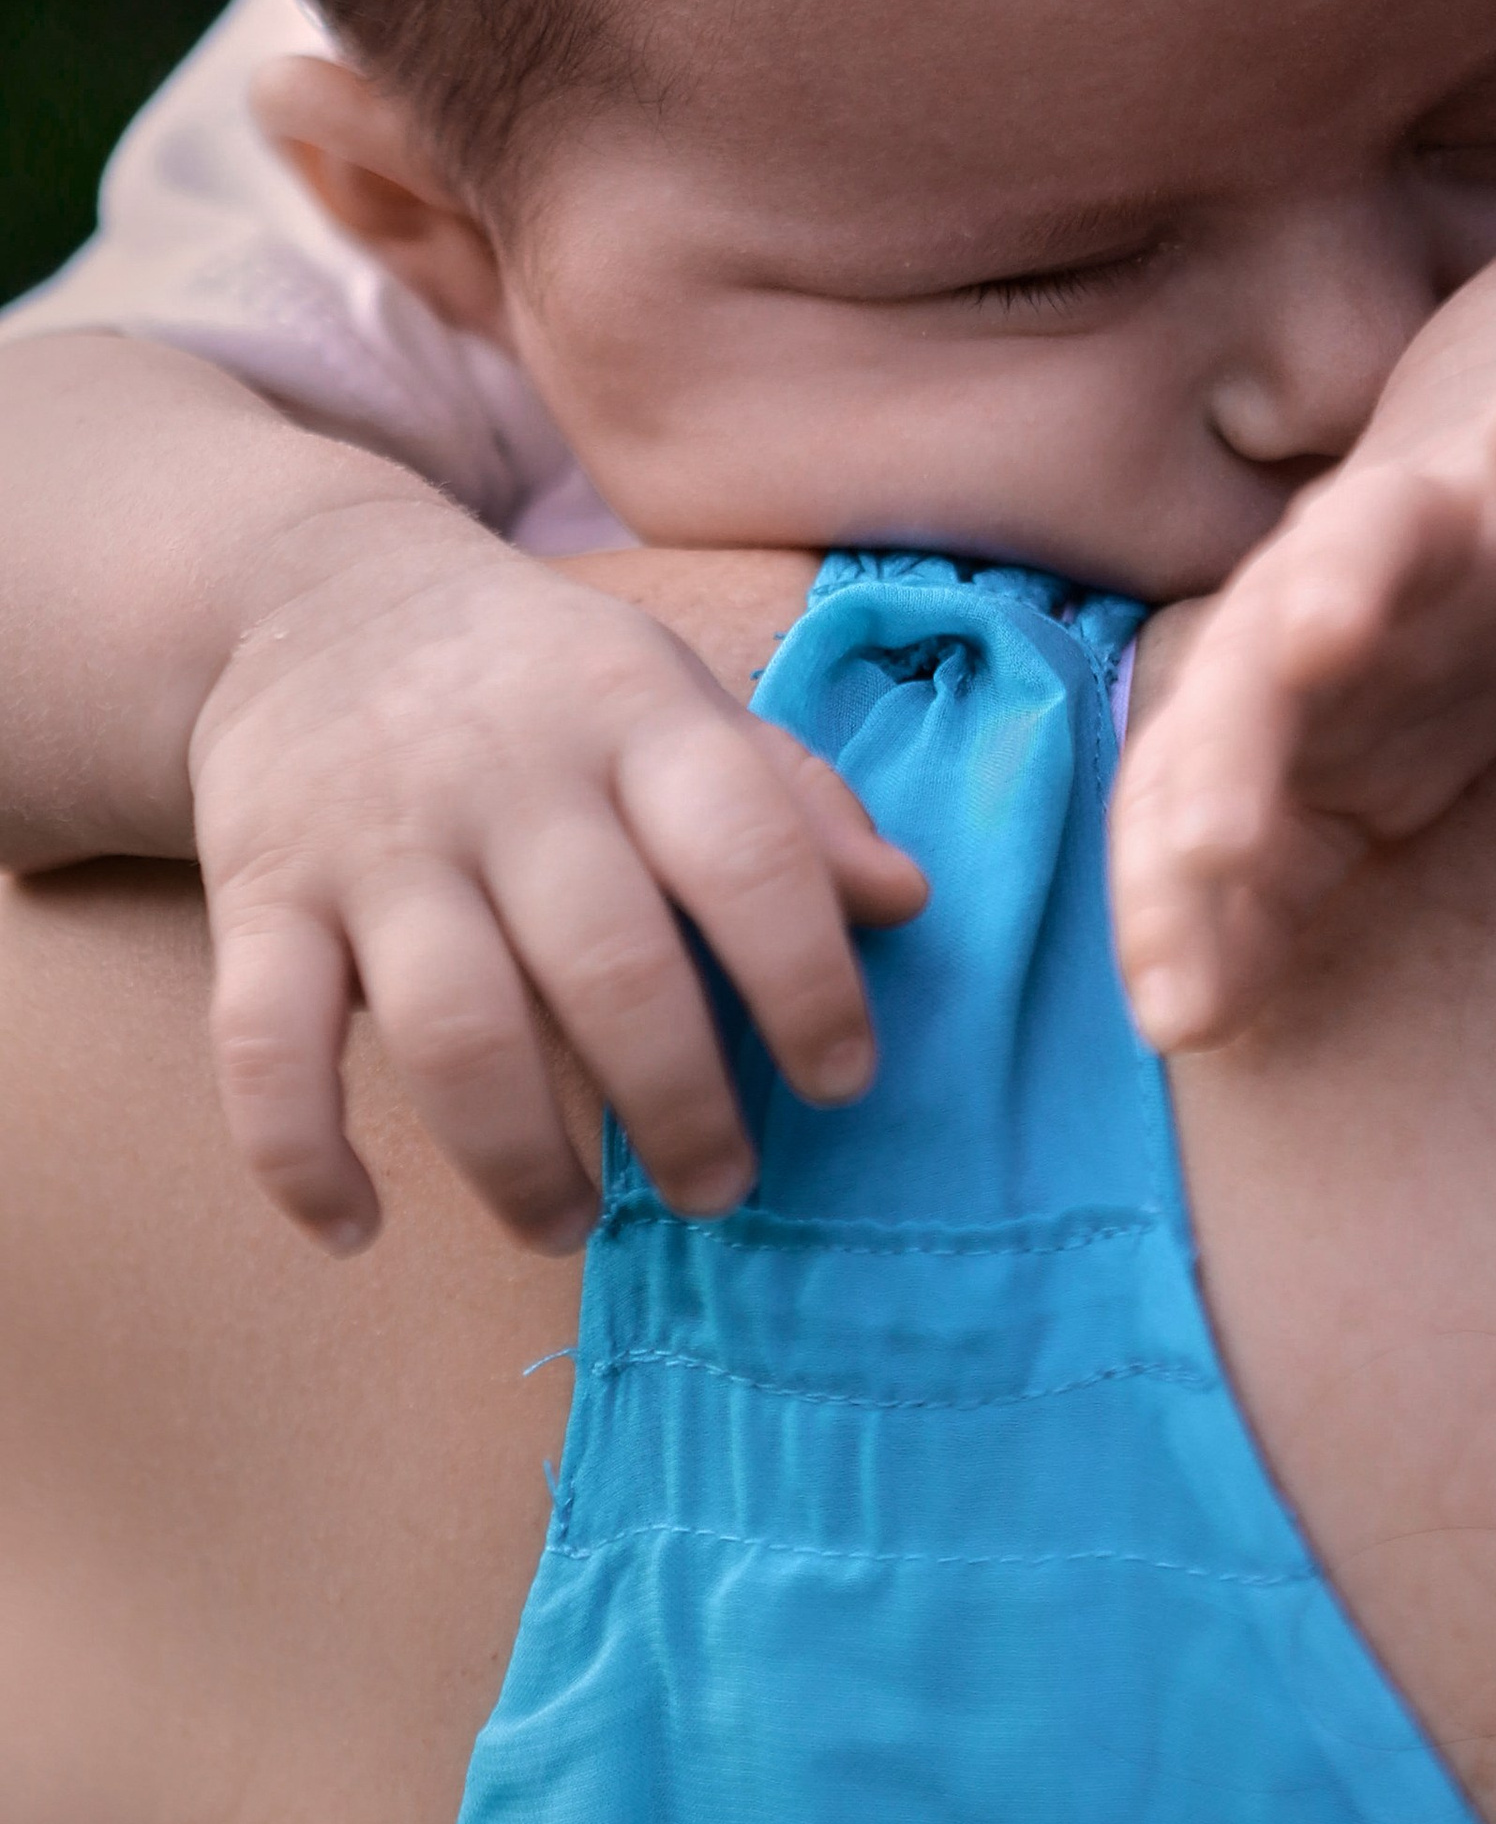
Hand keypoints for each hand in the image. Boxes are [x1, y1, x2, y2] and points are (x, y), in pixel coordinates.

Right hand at [189, 500, 922, 1251]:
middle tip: (718, 1190)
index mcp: (635, 720)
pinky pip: (262, 1046)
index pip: (745, 852)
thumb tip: (908, 900)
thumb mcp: (675, 698)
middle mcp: (507, 779)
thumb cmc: (543, 683)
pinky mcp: (259, 894)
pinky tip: (357, 1227)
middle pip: (609, 966)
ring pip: (450, 1030)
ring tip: (568, 1225)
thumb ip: (790, 800)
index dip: (806, 981)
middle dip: (678, 1106)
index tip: (841, 1082)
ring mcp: (374, 842)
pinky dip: (300, 1156)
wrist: (309, 596)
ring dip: (518, 1160)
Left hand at [1112, 363, 1495, 1050]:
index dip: (1165, 894)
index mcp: (1251, 693)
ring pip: (1367, 538)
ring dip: (1342, 578)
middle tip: (1211, 849)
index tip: (1173, 1012)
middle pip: (1248, 673)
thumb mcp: (1338, 804)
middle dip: (1229, 758)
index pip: (1179, 792)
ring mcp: (1423, 518)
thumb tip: (1183, 1022)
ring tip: (1326, 627)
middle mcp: (1308, 594)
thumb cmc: (1404, 674)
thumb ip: (1266, 899)